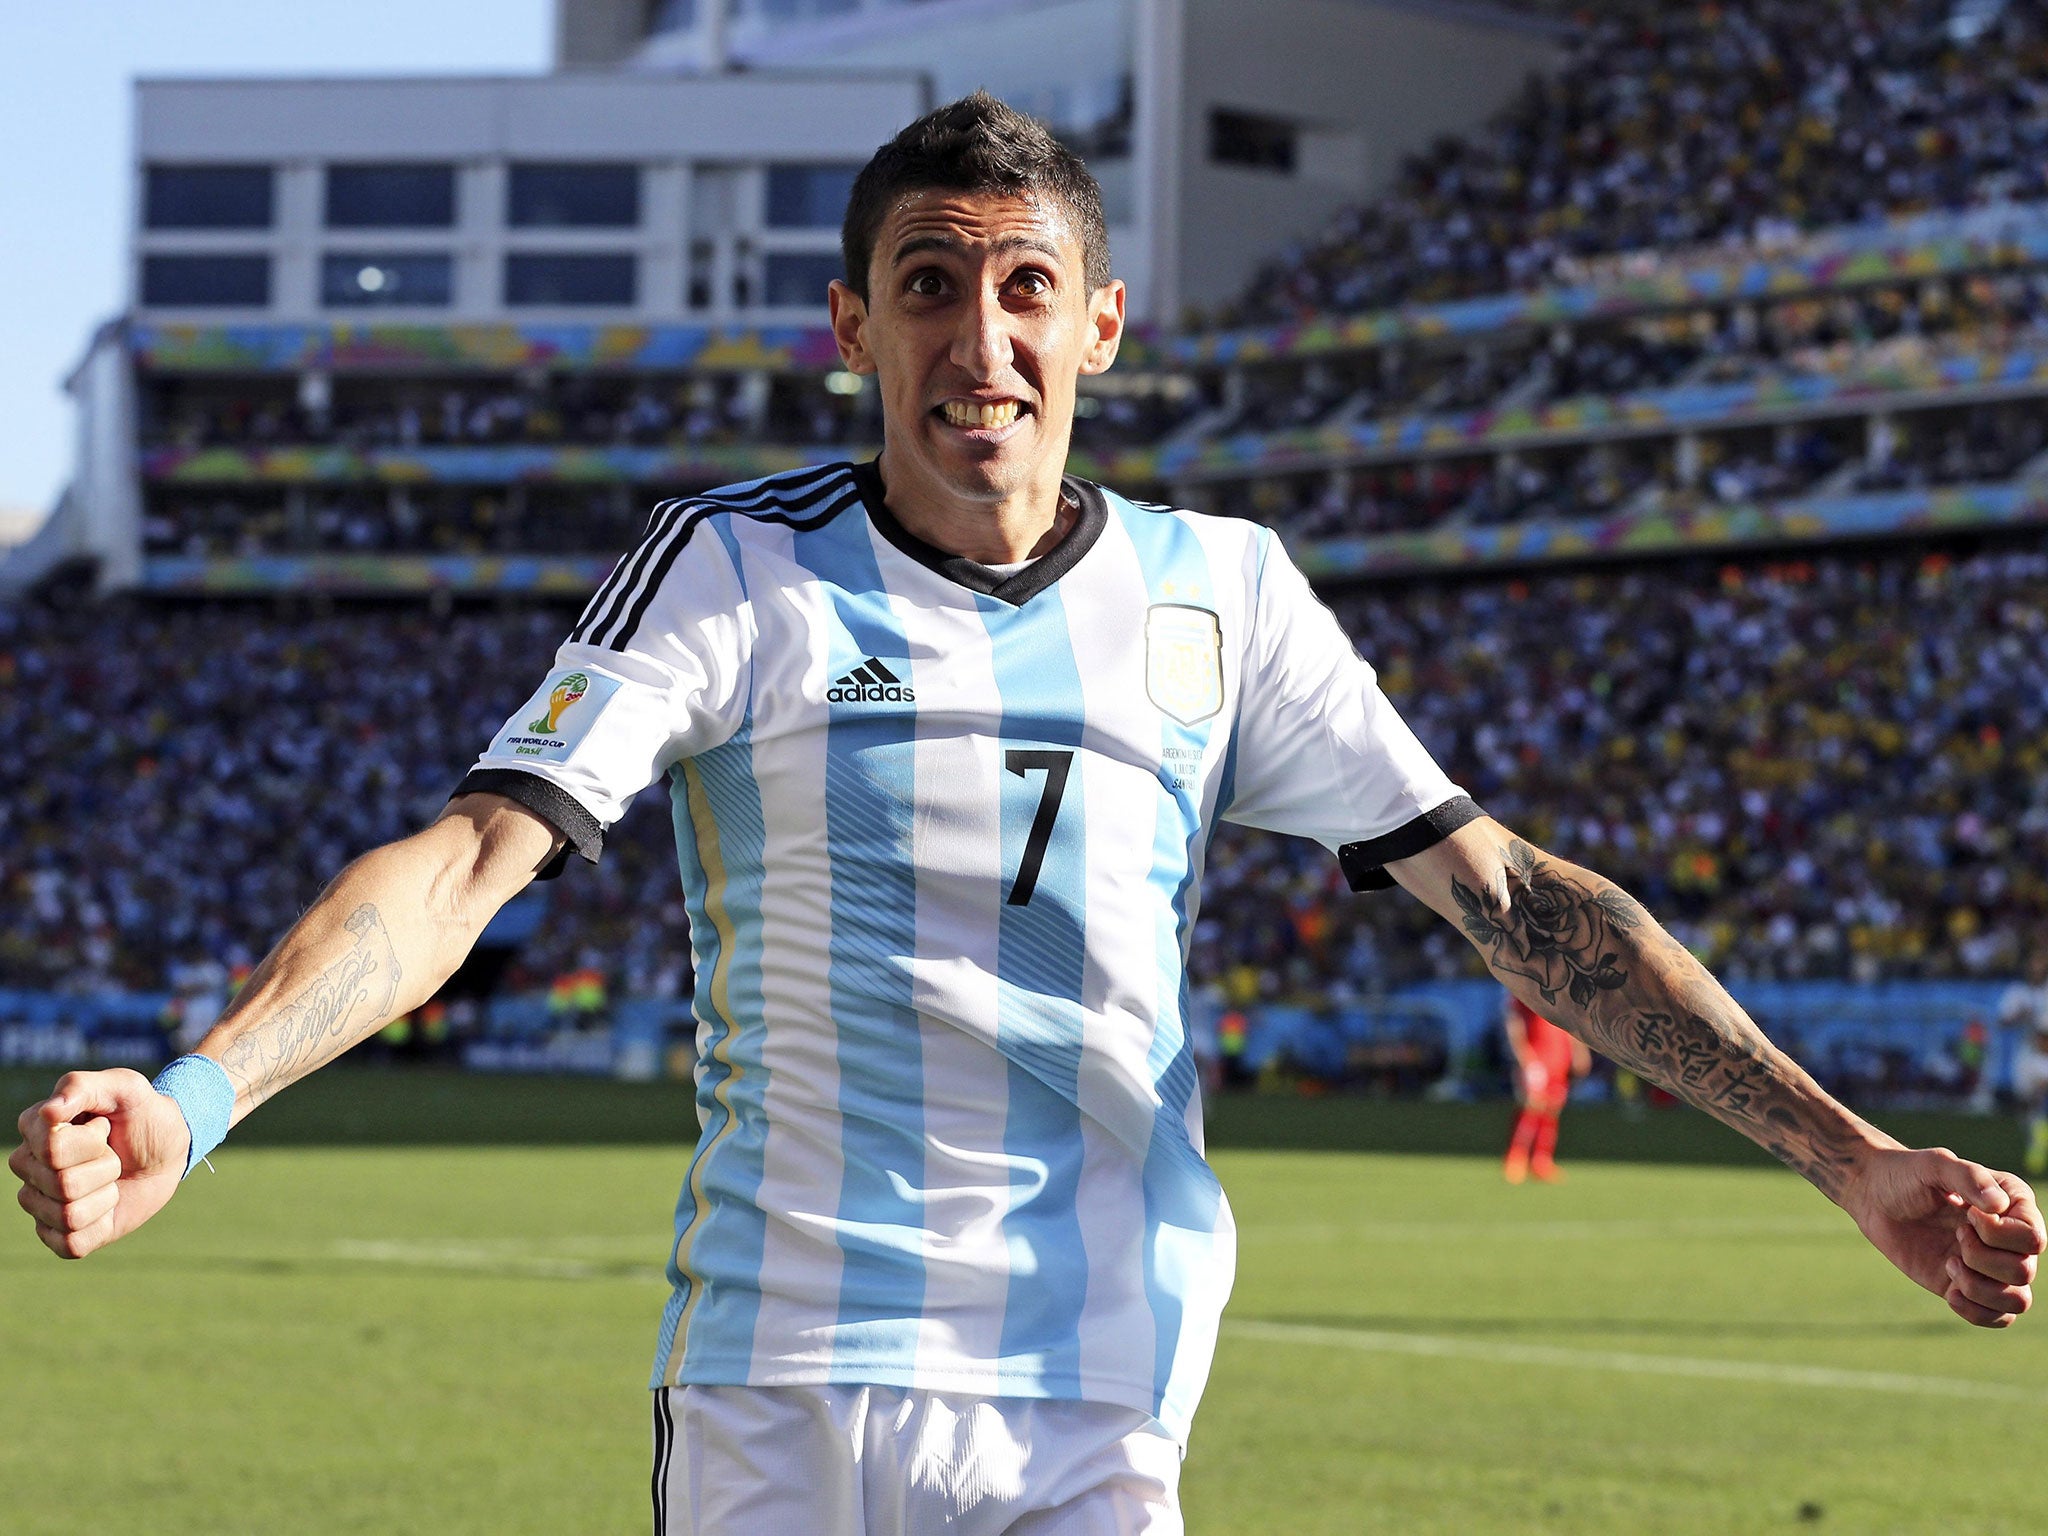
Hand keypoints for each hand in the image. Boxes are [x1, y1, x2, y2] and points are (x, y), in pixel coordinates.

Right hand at [9, 1070, 189, 1258]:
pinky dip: (101, 1226)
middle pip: (62, 1183)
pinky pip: (71, 1244)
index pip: (53, 1149)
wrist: (168, 1149)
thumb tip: (48, 1112)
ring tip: (111, 1178)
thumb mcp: (126, 1087)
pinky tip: (107, 1207)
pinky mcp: (59, 1235)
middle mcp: (28, 1167)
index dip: (92, 1141)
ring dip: (106, 1195)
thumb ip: (83, 1086)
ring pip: (68, 1215)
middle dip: (105, 1167)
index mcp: (34, 1129)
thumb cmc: (143, 1114)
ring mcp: (40, 1202)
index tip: (104, 1127)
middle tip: (113, 1154)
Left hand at [1843, 1147, 2043, 1326]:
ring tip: (1950, 1264)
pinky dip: (1975, 1311)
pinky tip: (1949, 1292)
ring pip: (2018, 1302)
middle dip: (1981, 1257)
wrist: (1875, 1197)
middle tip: (1954, 1234)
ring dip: (1980, 1289)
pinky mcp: (1970, 1287)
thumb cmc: (1907, 1175)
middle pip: (2024, 1271)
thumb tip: (1998, 1206)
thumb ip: (1968, 1177)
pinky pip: (1997, 1319)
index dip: (1998, 1234)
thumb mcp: (1934, 1165)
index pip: (2032, 1238)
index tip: (1967, 1214)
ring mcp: (1991, 1266)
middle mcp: (2010, 1240)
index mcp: (2014, 1206)